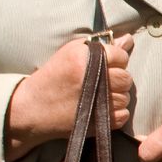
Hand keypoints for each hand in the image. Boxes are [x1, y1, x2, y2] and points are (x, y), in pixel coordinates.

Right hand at [5, 35, 133, 159]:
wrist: (32, 108)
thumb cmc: (54, 77)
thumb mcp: (70, 53)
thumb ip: (101, 46)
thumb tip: (129, 40)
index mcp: (84, 58)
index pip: (121, 56)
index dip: (115, 61)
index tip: (104, 66)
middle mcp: (93, 78)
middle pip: (126, 78)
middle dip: (117, 79)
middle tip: (101, 83)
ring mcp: (97, 102)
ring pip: (126, 97)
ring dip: (116, 97)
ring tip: (97, 97)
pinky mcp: (99, 121)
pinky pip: (124, 115)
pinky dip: (116, 113)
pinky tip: (100, 109)